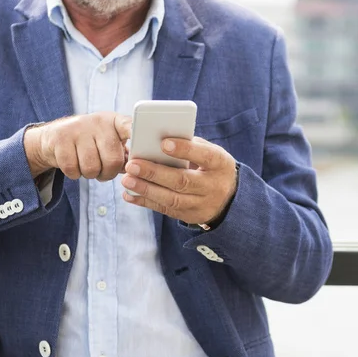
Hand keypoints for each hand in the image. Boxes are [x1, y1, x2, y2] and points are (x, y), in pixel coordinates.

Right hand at [24, 112, 131, 180]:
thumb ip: (125, 153)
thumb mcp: (109, 141)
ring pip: (91, 168)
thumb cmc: (91, 143)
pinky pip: (72, 169)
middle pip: (112, 160)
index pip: (130, 127)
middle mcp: (98, 121)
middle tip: (103, 171)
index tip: (146, 142)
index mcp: (115, 122)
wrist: (55, 136)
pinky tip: (74, 164)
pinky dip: (74, 174)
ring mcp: (78, 128)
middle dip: (109, 173)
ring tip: (88, 166)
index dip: (137, 134)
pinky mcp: (60, 138)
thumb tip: (137, 169)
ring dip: (90, 175)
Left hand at [121, 137, 236, 224]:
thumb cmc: (212, 168)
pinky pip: (165, 210)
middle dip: (154, 172)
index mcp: (219, 164)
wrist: (230, 200)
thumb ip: (190, 146)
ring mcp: (201, 204)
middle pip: (182, 181)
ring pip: (171, 199)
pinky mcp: (189, 216)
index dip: (184, 150)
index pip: (204, 156)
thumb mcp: (211, 153)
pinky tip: (129, 195)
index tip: (163, 143)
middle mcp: (212, 186)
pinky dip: (145, 202)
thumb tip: (159, 140)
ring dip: (146, 190)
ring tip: (127, 181)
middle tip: (132, 164)